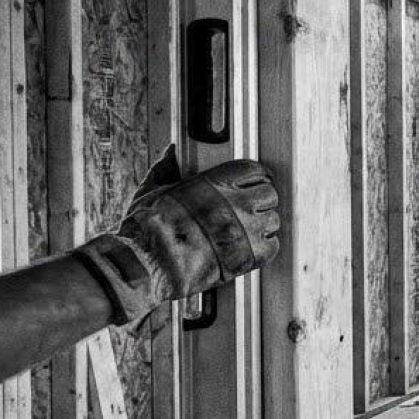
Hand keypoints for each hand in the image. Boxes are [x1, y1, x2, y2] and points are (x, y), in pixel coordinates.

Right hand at [73, 147, 281, 324]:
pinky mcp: (248, 256)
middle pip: (269, 193)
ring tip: (247, 229)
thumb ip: (165, 170)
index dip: (255, 175)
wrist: (147, 265)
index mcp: (212, 184)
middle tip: (250, 207)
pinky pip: (272, 246)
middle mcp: (233, 204)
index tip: (255, 180)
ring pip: (273, 220)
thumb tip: (170, 153)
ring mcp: (243, 230)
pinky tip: (249, 247)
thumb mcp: (152, 191)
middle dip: (261, 199)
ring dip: (263, 224)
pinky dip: (264, 247)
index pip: (252, 169)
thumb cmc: (146, 231)